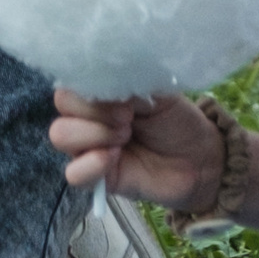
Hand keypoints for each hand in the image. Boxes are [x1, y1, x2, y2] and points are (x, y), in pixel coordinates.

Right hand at [51, 88, 224, 212]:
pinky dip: (91, 165)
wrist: (199, 160)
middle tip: (128, 120)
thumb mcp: (156, 91)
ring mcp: (88, 147)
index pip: (71, 80)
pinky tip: (115, 159)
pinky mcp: (96, 178)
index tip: (124, 98)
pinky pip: (73, 174)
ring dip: (94, 135)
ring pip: (60, 135)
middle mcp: (88, 117)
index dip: (91, 88)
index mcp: (99, 91)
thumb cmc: (176, 120)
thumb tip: (105, 79)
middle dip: (96, 111)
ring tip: (124, 138)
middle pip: (61, 105)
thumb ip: (128, 81)